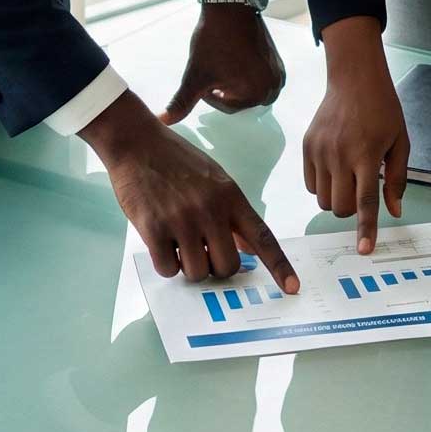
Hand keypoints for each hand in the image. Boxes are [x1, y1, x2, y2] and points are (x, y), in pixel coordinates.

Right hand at [83, 93, 298, 289]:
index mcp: (230, 196)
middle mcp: (210, 209)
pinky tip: (161, 243)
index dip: (279, 266)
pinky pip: (168, 269)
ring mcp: (182, 220)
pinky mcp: (154, 228)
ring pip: (197, 272)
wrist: (137, 143)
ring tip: (178, 241)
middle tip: (202, 250)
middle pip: (227, 266)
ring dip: (188, 266)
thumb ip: (232, 212)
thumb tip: (250, 247)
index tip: (293, 288)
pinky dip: (165, 264)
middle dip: (215, 267)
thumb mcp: (215, 179)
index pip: (262, 236)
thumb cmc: (176, 160)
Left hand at [161, 0, 285, 122]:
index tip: (204, 73)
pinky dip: (248, 74)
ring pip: (250, 89)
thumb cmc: (214, 40)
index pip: (227, 107)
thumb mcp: (195, 75)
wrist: (230, 7)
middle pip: (240, 100)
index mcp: (256, 94)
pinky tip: (235, 58)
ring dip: (236, 83)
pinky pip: (260, 78)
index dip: (209, 92)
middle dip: (225, 89)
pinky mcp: (277, 61)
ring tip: (224, 63)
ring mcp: (278, 73)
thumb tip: (163, 120)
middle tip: (215, 68)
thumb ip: (181, 103)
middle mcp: (272, 86)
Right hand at [300, 17, 407, 253]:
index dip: (366, 229)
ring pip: (324, 200)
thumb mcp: (400, 142)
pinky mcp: (307, 146)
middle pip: (341, 207)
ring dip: (338, 199)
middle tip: (362, 189)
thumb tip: (394, 212)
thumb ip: (396, 179)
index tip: (364, 249)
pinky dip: (323, 186)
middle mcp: (340, 155)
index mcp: (366, 155)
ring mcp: (320, 151)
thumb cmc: (383, 109)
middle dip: (353, 210)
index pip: (365, 202)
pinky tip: (335, 167)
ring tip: (348, 176)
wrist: (354, 78)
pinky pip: (311, 185)